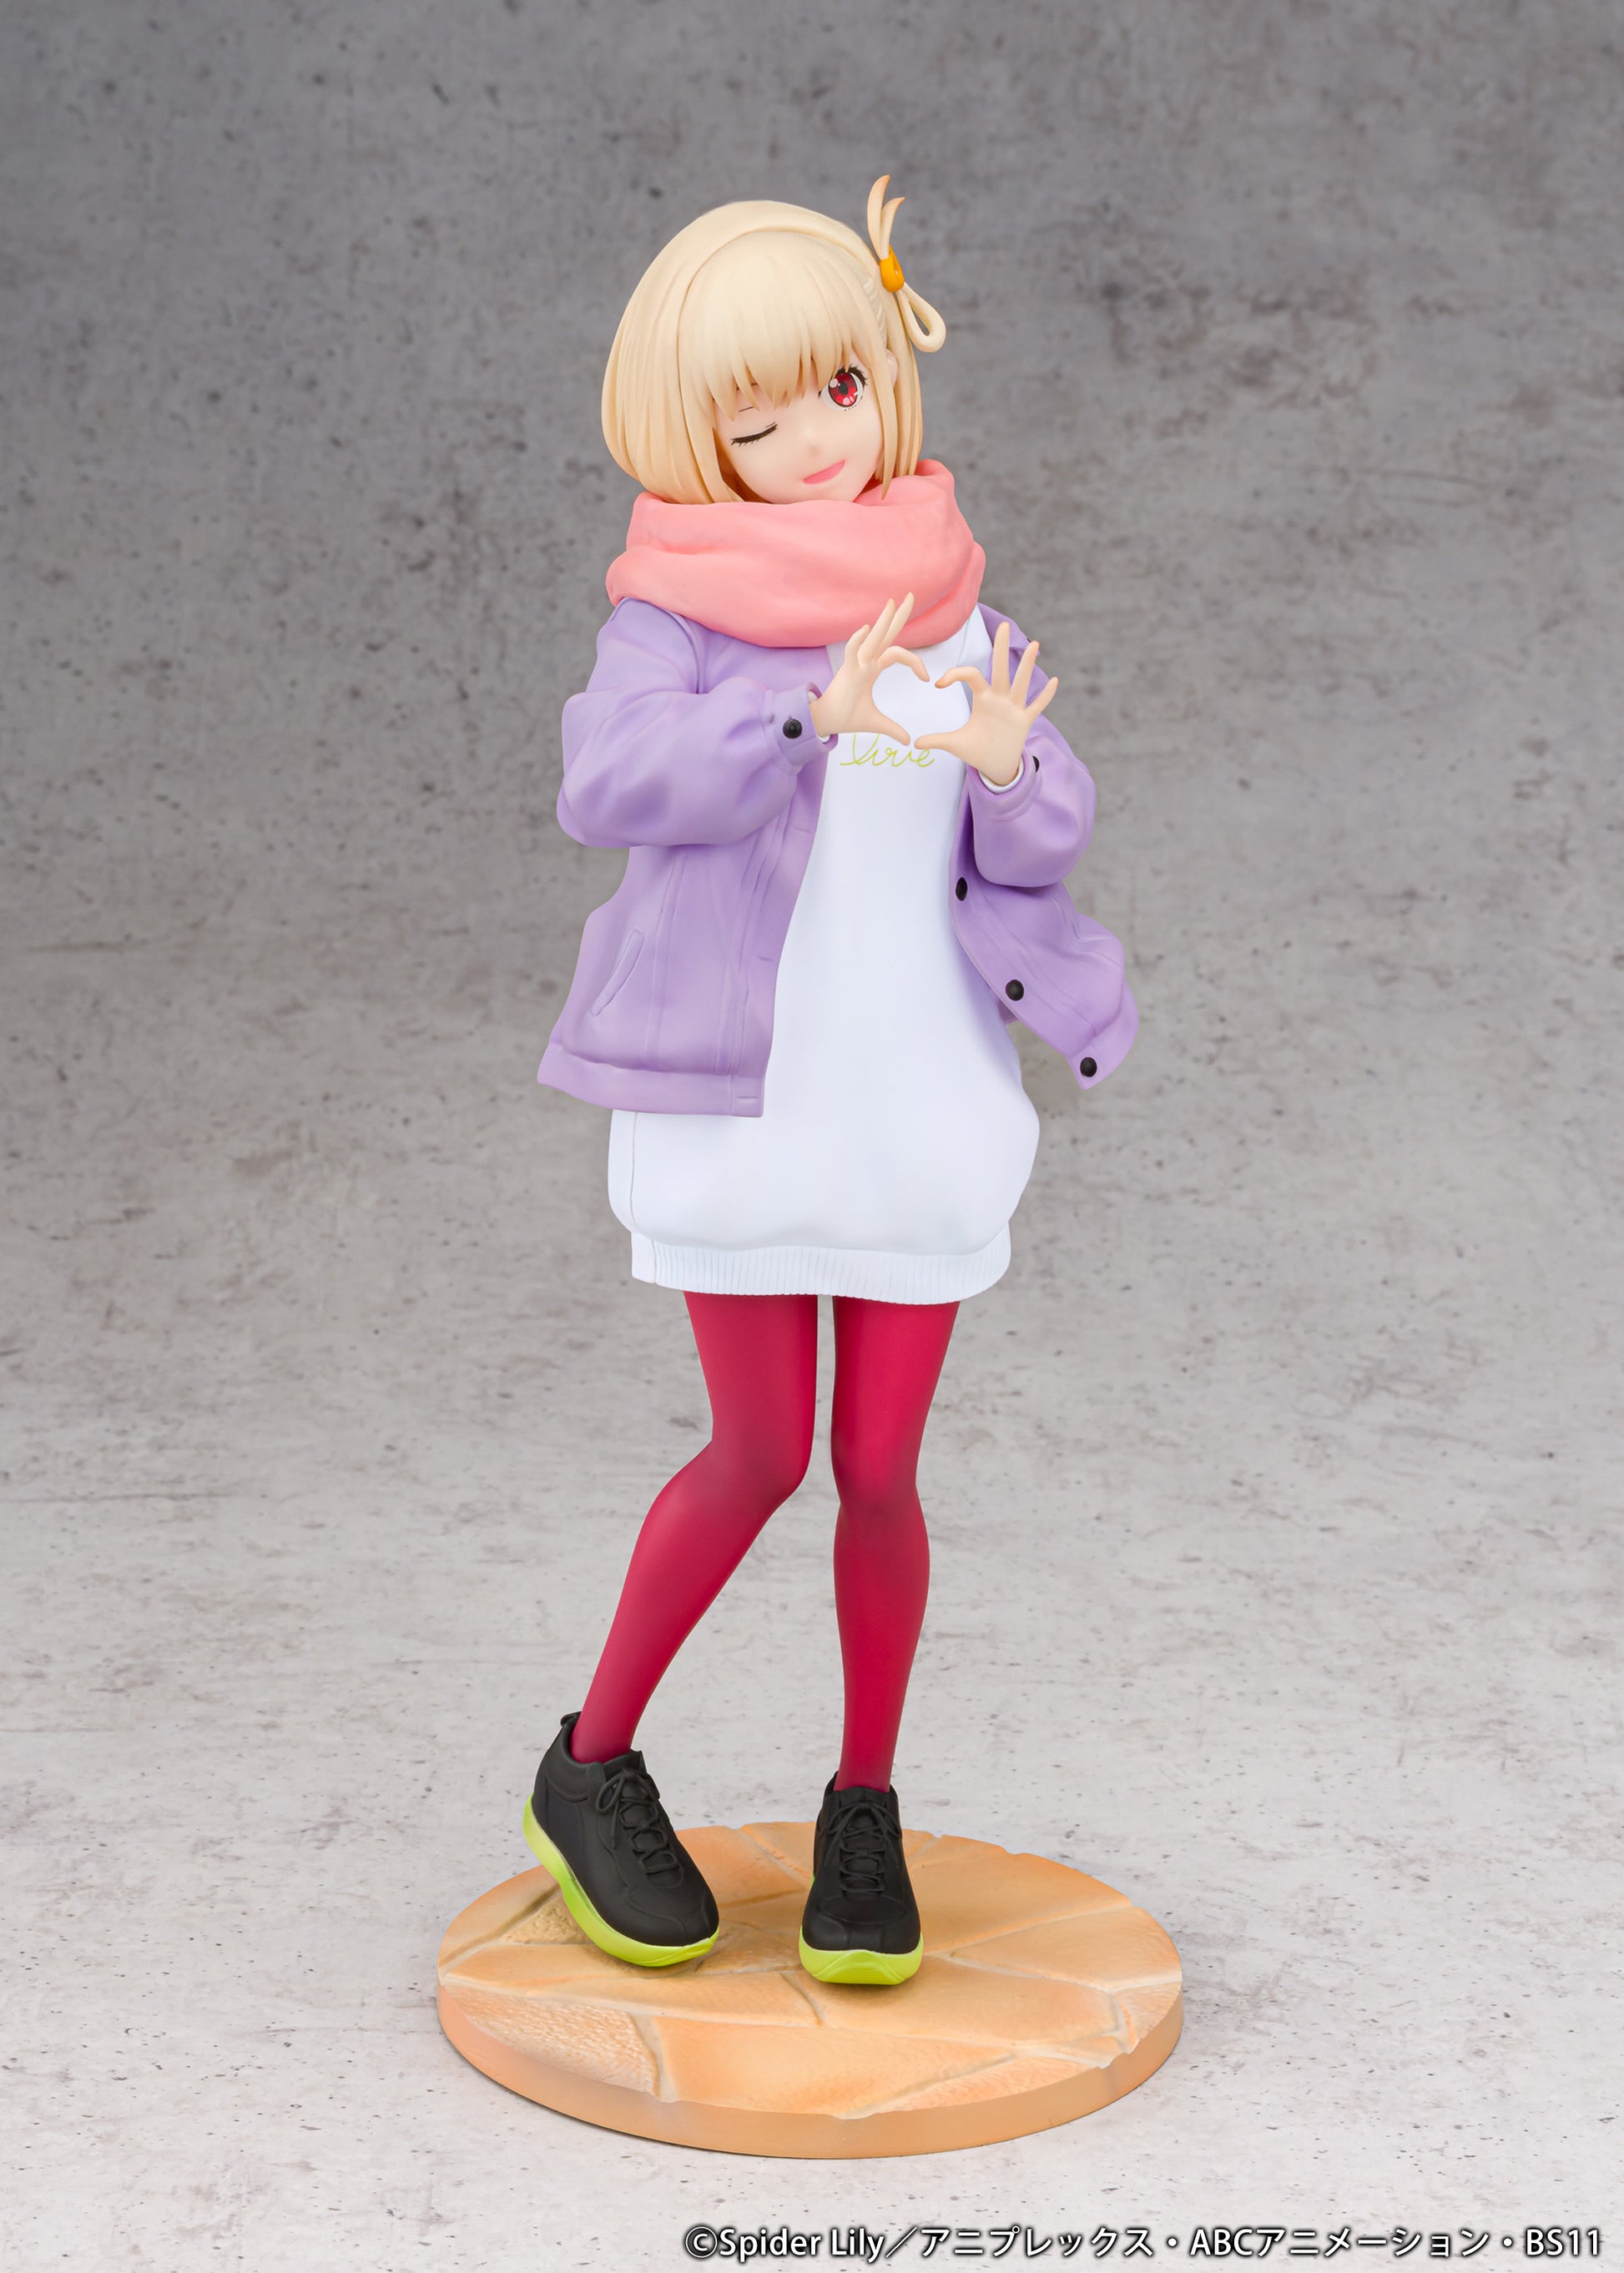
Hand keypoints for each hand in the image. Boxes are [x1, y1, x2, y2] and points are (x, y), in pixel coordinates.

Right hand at [808, 593, 928, 743]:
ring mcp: (856, 664)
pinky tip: (866, 628)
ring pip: (873, 638)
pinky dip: (858, 640)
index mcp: (872, 668)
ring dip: (883, 621)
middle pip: (885, 634)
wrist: (826, 722)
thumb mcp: (876, 723)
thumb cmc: (846, 718)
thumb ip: (893, 728)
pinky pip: (852, 652)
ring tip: (893, 602)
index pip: (897, 653)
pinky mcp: (847, 672)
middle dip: (898, 615)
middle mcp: (865, 661)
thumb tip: (908, 741)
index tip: (927, 679)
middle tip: (910, 595)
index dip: (915, 661)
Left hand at [914, 619, 1057, 786]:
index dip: (955, 674)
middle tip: (1002, 625)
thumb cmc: (977, 751)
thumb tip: (914, 743)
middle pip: (1001, 669)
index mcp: (983, 699)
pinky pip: (1037, 706)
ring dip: (1027, 665)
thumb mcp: (955, 744)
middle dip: (1001, 648)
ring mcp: (1014, 709)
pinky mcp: (1024, 722)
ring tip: (1034, 644)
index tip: (938, 683)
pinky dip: (1046, 695)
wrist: (996, 767)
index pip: (971, 676)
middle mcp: (1000, 699)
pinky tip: (1055, 680)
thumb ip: (937, 740)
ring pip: (1021, 683)